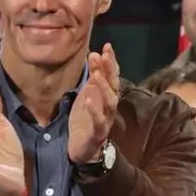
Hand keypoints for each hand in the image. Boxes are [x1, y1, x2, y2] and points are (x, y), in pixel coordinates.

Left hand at [68, 44, 120, 163]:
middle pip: (114, 86)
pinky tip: (88, 99)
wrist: (81, 149)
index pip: (112, 76)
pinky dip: (94, 110)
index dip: (111, 62)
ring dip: (103, 87)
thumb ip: (92, 80)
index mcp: (107, 97)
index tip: (107, 46)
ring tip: (95, 73)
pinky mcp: (97, 133)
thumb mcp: (87, 96)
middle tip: (103, 54)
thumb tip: (95, 56)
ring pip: (110, 102)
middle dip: (109, 70)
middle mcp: (110, 107)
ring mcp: (106, 120)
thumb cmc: (85, 121)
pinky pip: (98, 121)